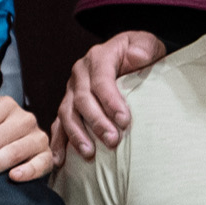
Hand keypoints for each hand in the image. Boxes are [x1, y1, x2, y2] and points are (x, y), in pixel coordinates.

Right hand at [58, 32, 166, 157]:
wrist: (128, 57)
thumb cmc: (140, 54)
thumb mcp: (147, 44)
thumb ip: (144, 47)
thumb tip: (138, 57)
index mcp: (98, 57)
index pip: (101, 80)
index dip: (111, 101)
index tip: (124, 120)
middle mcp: (80, 74)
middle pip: (82, 99)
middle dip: (97, 122)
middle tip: (112, 141)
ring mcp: (71, 91)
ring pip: (67, 113)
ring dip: (77, 135)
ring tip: (89, 153)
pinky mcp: (68, 106)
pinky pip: (59, 124)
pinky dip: (58, 142)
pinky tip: (59, 160)